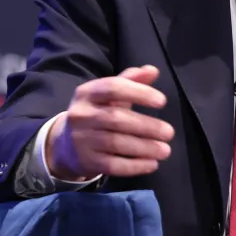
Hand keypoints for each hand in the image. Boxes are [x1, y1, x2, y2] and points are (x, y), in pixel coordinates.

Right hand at [46, 65, 174, 179]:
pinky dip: (135, 166)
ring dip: (145, 148)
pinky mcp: (86, 161)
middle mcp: (81, 115)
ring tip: (165, 150)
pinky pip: (112, 165)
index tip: (162, 101)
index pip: (113, 88)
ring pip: (116, 143)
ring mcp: (81, 139)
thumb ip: (131, 80)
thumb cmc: (97, 113)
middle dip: (147, 126)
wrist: (66, 144)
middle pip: (116, 119)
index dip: (139, 93)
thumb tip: (152, 70)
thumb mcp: (109, 94)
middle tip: (169, 132)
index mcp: (87, 93)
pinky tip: (152, 163)